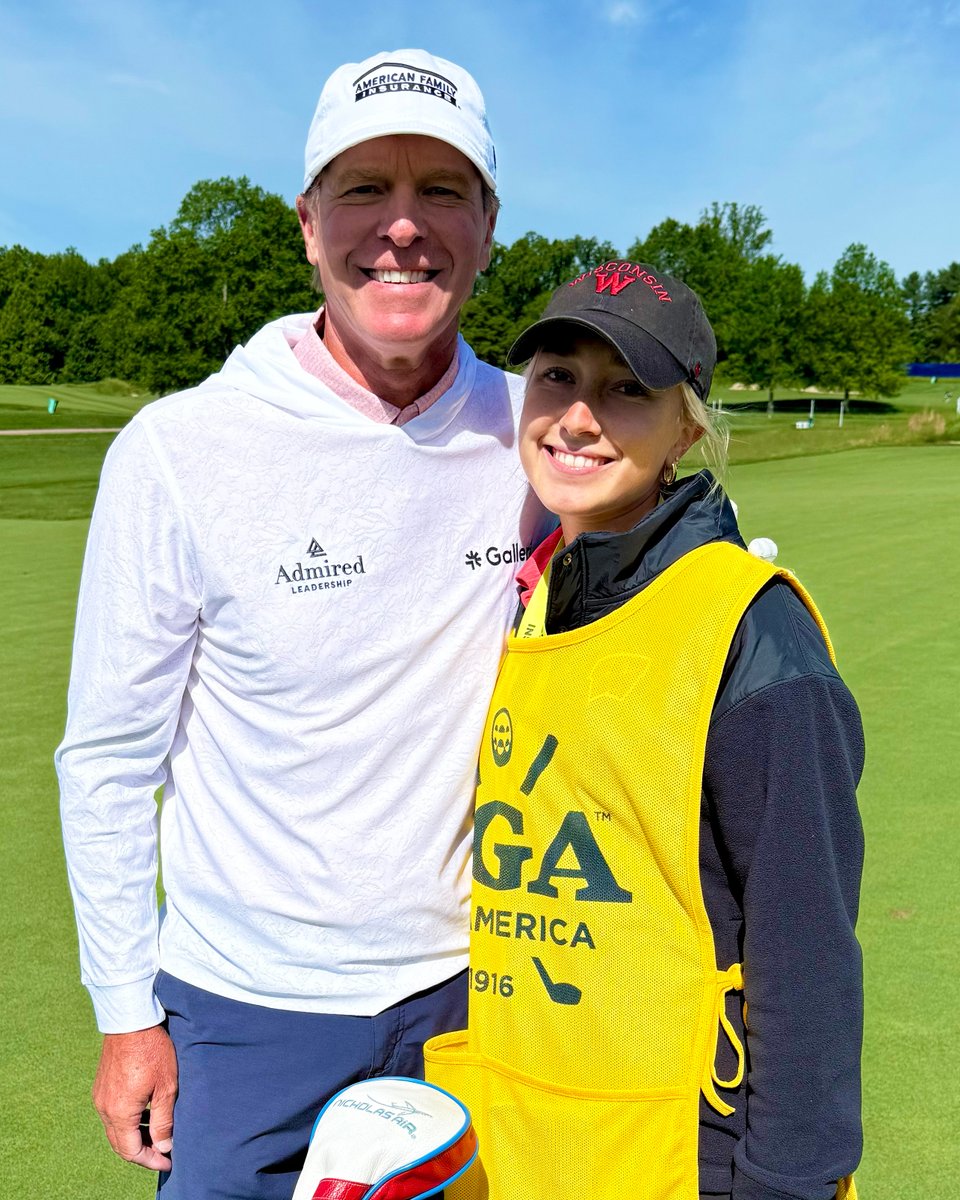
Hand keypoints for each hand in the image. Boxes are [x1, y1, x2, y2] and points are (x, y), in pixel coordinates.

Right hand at [92, 1025, 177, 1170]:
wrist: (131, 1021)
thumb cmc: (152, 1050)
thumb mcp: (166, 1087)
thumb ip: (163, 1120)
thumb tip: (163, 1147)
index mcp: (120, 1113)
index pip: (131, 1151)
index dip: (150, 1161)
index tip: (168, 1163)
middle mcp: (104, 1109)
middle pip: (120, 1145)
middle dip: (141, 1153)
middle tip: (163, 1153)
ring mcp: (100, 1098)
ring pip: (115, 1131)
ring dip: (134, 1138)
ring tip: (156, 1136)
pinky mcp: (101, 1088)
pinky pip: (111, 1115)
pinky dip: (127, 1123)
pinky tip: (145, 1116)